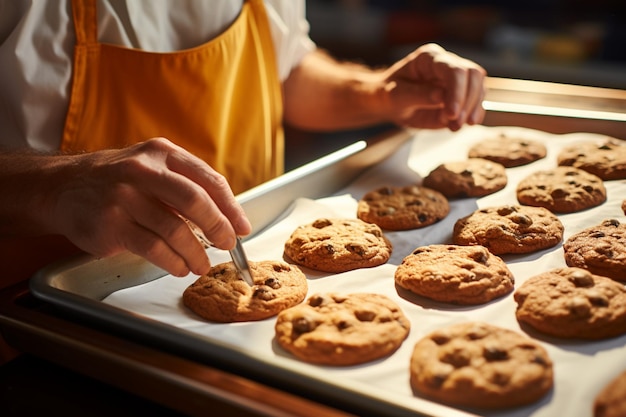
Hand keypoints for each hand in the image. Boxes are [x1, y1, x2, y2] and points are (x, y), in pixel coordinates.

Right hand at [44, 138, 250, 275]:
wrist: (62, 187)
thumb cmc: (118, 180)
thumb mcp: (151, 166)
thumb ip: (185, 184)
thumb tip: (226, 217)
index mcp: (162, 153)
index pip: (208, 179)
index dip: (231, 207)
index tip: (242, 227)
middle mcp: (143, 171)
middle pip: (195, 201)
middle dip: (218, 227)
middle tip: (228, 245)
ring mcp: (124, 197)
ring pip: (175, 230)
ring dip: (196, 253)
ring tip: (202, 264)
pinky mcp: (111, 224)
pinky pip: (153, 248)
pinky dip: (173, 262)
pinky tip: (180, 266)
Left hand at [379, 43, 486, 130]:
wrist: (389, 103)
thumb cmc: (388, 94)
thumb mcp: (396, 95)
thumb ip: (418, 95)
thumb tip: (441, 97)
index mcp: (430, 58)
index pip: (455, 69)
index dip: (457, 91)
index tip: (451, 114)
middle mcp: (447, 65)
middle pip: (473, 75)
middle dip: (468, 101)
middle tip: (454, 121)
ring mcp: (456, 80)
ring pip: (479, 87)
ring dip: (471, 110)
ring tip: (455, 126)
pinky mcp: (460, 96)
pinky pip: (476, 102)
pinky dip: (474, 114)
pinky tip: (463, 124)